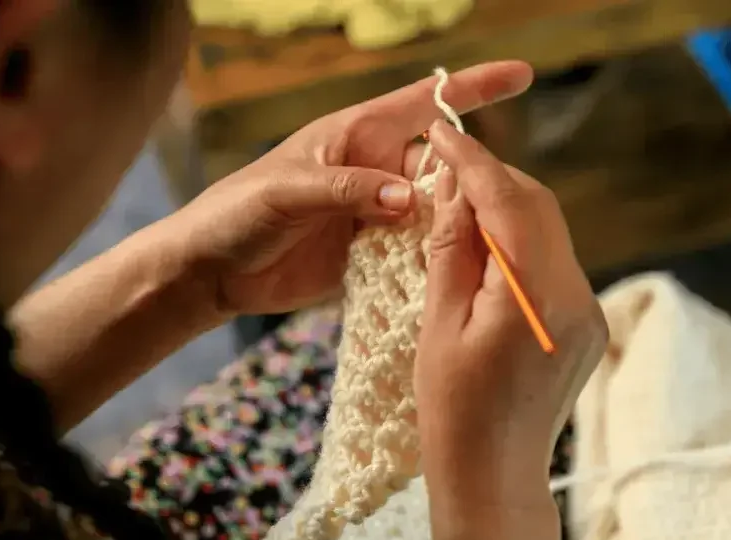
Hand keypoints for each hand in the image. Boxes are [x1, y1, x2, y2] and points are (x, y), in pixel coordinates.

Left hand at [170, 62, 532, 315]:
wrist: (210, 270)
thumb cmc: (237, 213)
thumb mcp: (288, 192)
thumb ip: (348, 190)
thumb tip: (410, 198)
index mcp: (354, 136)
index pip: (422, 104)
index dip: (472, 89)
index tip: (520, 77)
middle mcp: (371, 169)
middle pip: (440, 165)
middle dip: (469, 180)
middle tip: (492, 208)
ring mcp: (372, 211)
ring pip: (433, 211)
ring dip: (454, 225)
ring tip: (478, 244)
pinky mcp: (367, 251)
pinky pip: (412, 249)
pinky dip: (431, 258)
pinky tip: (449, 271)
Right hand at [415, 121, 606, 521]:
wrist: (495, 474)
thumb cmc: (455, 411)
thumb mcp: (439, 324)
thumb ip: (451, 249)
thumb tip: (454, 188)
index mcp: (535, 298)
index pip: (509, 203)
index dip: (473, 161)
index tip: (441, 132)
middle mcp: (576, 297)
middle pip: (539, 207)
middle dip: (493, 178)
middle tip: (444, 168)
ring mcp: (588, 310)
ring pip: (548, 231)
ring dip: (506, 209)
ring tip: (457, 210)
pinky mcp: (586, 322)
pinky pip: (554, 261)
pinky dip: (520, 242)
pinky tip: (485, 251)